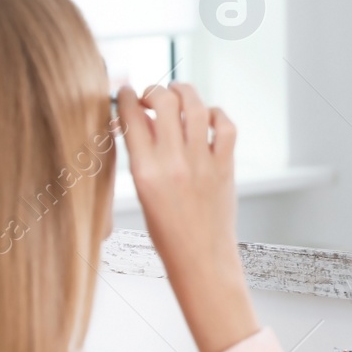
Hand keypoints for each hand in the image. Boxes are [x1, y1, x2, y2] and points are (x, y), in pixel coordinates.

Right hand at [116, 82, 258, 351]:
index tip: (126, 92)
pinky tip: (206, 117)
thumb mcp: (142, 193)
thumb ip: (142, 155)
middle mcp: (174, 163)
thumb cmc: (167, 232)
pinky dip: (215, 113)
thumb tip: (142, 120)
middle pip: (164, 101)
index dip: (126, 97)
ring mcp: (203, 162)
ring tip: (178, 93)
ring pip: (195, 106)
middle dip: (155, 90)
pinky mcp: (225, 166)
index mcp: (145, 172)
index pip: (131, 116)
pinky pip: (225, 125)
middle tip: (152, 96)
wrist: (200, 260)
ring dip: (184, 92)